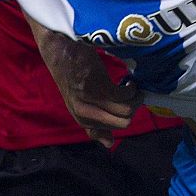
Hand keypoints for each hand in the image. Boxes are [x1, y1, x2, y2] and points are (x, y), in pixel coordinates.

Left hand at [32, 28, 141, 146]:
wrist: (60, 50)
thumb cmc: (73, 75)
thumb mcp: (80, 104)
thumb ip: (94, 125)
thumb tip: (109, 144)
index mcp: (82, 119)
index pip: (113, 131)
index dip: (125, 117)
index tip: (127, 103)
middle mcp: (85, 113)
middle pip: (123, 122)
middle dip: (134, 109)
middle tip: (133, 94)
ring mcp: (91, 99)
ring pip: (126, 110)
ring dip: (135, 98)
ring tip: (132, 87)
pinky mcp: (97, 85)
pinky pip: (124, 95)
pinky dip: (131, 88)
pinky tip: (128, 81)